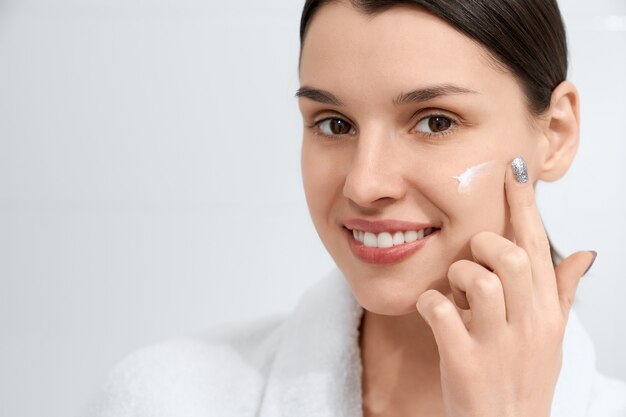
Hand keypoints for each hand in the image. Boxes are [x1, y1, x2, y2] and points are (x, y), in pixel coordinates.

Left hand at [415, 156, 595, 416]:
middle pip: (513, 257)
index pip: (538, 246)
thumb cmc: (523, 378)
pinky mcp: (465, 362)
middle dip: (486, 245)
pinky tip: (435, 312)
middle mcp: (527, 324)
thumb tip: (583, 254)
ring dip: (458, 276)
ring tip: (457, 292)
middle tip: (475, 256)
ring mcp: (497, 343)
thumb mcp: (550, 335)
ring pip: (478, 279)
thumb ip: (562, 292)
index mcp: (545, 312)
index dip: (524, 205)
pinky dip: (431, 303)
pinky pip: (441, 311)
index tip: (512, 171)